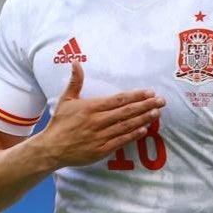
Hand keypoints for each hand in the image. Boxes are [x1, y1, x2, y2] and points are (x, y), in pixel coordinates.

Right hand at [37, 61, 164, 167]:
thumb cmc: (59, 123)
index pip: (118, 99)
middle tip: (161, 101)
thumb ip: (75, 81)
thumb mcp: (66, 99)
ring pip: (126, 126)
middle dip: (146, 105)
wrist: (51, 148)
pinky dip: (133, 135)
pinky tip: (144, 129)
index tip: (149, 92)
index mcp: (90, 107)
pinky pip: (121, 141)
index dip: (136, 95)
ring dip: (143, 119)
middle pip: (126, 111)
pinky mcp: (101, 150)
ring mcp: (100, 136)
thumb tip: (75, 62)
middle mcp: (97, 121)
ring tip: (157, 113)